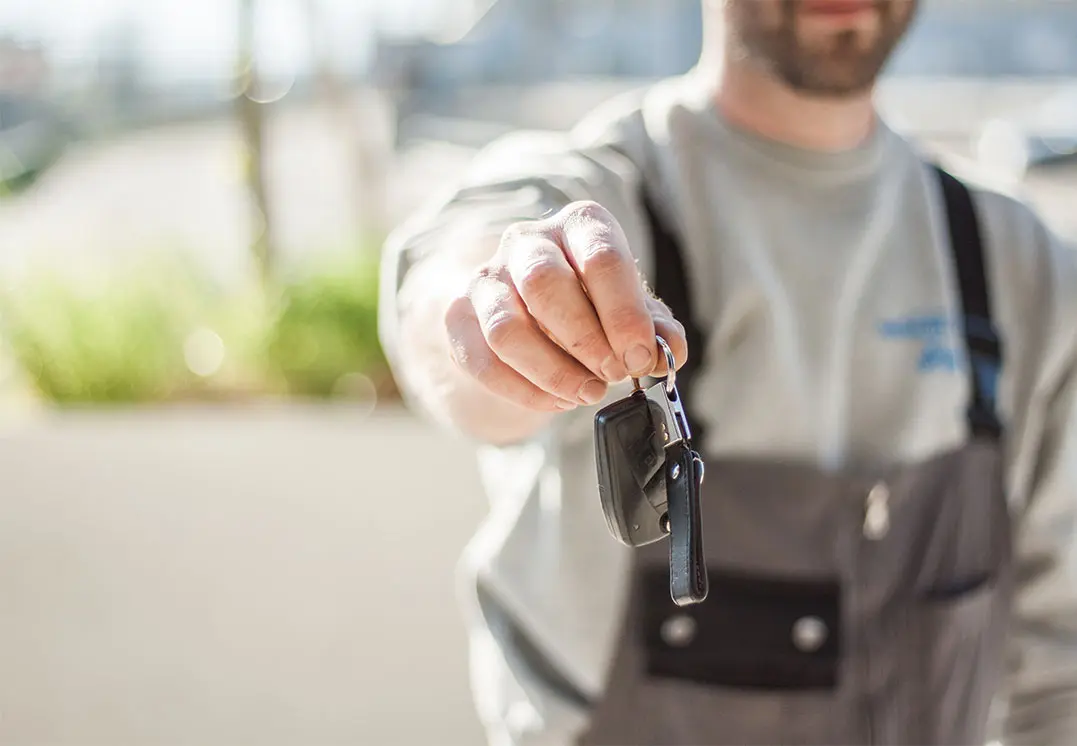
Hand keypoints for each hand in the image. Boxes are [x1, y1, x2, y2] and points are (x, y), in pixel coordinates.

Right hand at [445, 201, 688, 412]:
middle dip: (585, 340)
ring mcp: (487, 278)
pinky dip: (524, 391)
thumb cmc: (591, 303)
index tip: (639, 357)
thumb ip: (656, 329)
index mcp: (579, 225)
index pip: (600, 257)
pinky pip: (483, 361)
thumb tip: (669, 350)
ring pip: (506, 328)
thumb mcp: (632, 309)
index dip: (623, 314)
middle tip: (612, 374)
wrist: (532, 308)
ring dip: (552, 371)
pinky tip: (556, 400)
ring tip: (587, 393)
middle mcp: (527, 241)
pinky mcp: (459, 317)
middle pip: (544, 284)